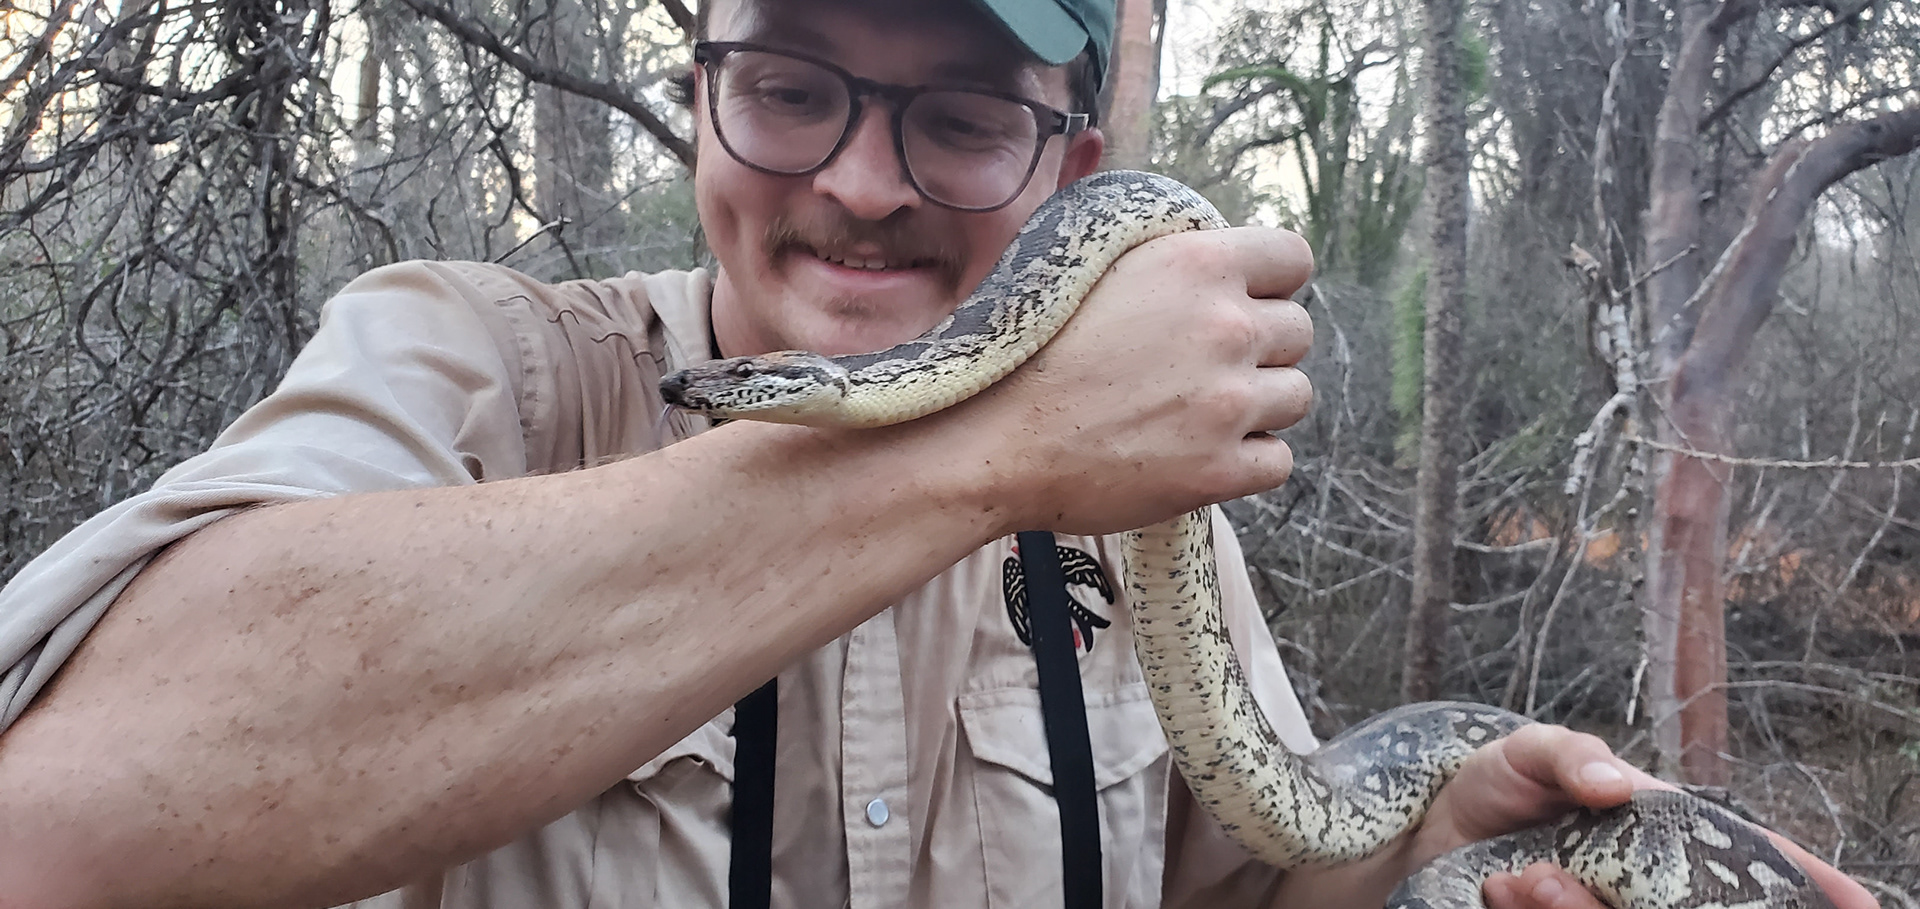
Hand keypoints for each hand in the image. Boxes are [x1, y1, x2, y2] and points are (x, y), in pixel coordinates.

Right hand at [947, 225, 1314, 535]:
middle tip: (1205, 365)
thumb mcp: (1085, 268)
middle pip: (1298, 330)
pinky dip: (1247, 461)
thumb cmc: (1023, 355)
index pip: (1292, 256)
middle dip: (1261, 346)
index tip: (1244, 300)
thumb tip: (1194, 243)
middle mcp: (1225, 327)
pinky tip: (1198, 453)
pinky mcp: (1222, 471)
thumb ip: (1153, 253)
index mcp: (1196, 264)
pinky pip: (1278, 462)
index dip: (1271, 280)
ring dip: (1259, 405)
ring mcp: (1229, 404)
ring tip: (1200, 412)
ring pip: (1296, 396)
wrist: (991, 444)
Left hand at [1411, 724, 1878, 908]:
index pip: (1751, 860)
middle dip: (1613, 904)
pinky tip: (1500, 893)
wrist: (1425, 833)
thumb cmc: (1497, 787)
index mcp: (1666, 835)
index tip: (1852, 902)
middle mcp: (1648, 888)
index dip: (1805, 880)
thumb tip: (1613, 780)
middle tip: (1550, 878)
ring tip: (1516, 880)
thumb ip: (1569, 754)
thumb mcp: (1528, 751)